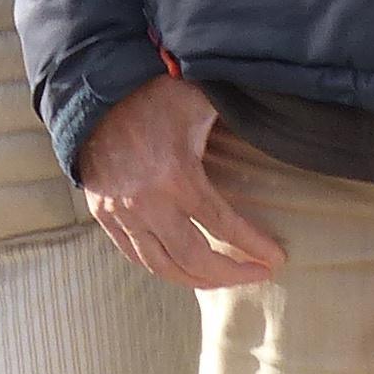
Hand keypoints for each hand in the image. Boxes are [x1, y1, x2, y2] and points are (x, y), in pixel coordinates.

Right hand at [78, 74, 279, 290]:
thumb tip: (276, 123)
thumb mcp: (198, 103)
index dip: (253, 247)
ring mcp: (121, 213)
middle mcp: (146, 203)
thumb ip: (233, 120)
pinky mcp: (103, 215)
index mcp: (176, 176)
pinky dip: (161, 268)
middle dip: (230, 274)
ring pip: (162, 266)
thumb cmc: (154, 94)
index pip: (223, 225)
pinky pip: (134, 256)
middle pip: (194, 258)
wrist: (96, 93)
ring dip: (196, 281)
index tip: (276, 259)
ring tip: (221, 279)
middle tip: (256, 274)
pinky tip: (182, 268)